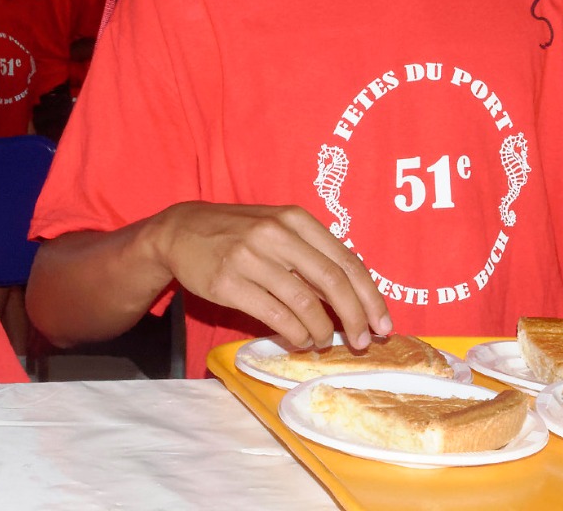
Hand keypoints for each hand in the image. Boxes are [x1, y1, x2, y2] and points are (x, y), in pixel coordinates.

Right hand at [151, 202, 390, 350]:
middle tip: (363, 341)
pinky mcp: (228, 283)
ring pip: (305, 303)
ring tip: (323, 342)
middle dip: (356, 317)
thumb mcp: (276, 228)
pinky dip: (294, 334)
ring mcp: (250, 258)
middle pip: (333, 282)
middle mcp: (275, 234)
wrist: (180, 231)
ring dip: (322, 331)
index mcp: (294, 219)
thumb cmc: (236, 232)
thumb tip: (352, 296)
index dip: (370, 296)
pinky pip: (274, 316)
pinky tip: (299, 340)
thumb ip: (311, 254)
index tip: (383, 323)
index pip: (346, 260)